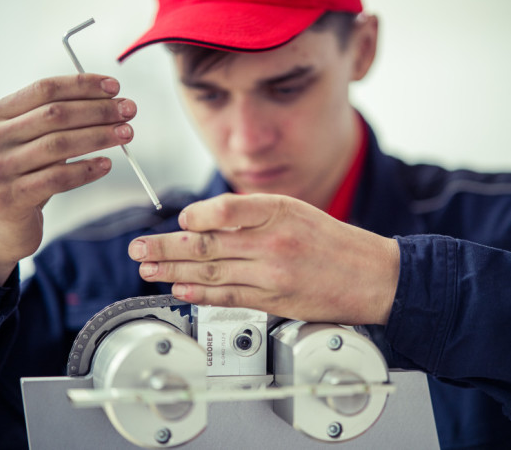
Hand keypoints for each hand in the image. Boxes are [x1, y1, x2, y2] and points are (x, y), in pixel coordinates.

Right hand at [0, 74, 136, 284]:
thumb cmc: (20, 178)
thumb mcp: (25, 143)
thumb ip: (52, 122)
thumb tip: (108, 103)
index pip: (43, 90)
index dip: (82, 86)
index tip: (114, 87)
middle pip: (54, 115)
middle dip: (98, 110)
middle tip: (129, 110)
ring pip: (59, 145)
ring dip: (99, 136)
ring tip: (126, 134)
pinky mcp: (9, 198)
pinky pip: (58, 179)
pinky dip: (86, 170)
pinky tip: (106, 165)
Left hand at [128, 193, 399, 324]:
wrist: (371, 276)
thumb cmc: (334, 243)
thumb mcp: (296, 211)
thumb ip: (252, 214)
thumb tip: (205, 222)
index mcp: (279, 211)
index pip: (224, 209)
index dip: (194, 217)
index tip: (177, 221)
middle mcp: (273, 241)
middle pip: (207, 244)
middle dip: (166, 247)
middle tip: (139, 247)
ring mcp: (272, 274)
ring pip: (211, 271)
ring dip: (173, 271)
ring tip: (148, 269)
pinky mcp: (273, 301)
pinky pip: (228, 296)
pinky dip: (200, 293)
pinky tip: (180, 290)